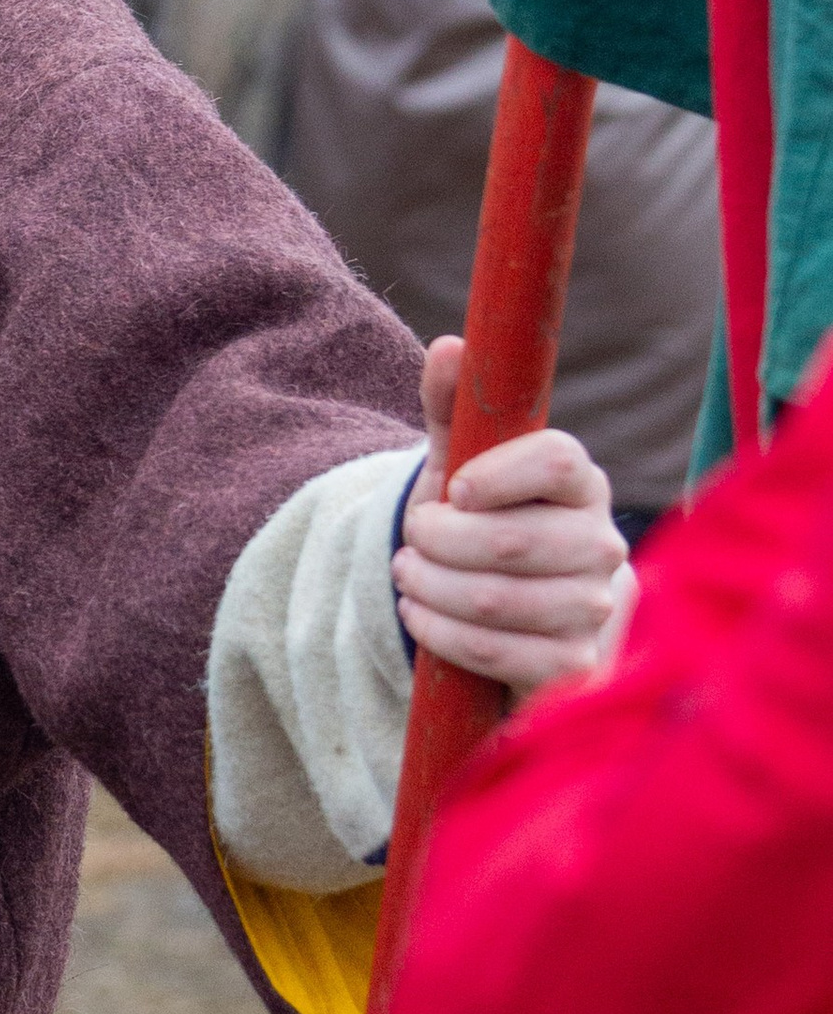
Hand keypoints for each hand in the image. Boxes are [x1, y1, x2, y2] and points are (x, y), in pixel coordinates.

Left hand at [392, 333, 629, 692]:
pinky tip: (421, 616)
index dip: (496, 473)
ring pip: (492, 598)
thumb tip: (451, 346)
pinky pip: (493, 650)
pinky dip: (438, 632)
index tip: (455, 489)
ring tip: (409, 576)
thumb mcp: (459, 464)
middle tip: (410, 540)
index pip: (558, 459)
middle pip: (510, 539)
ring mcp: (597, 610)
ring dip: (427, 587)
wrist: (502, 618)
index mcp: (584, 483)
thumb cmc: (481, 526)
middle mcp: (604, 544)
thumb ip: (452, 407)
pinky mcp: (577, 667)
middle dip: (435, 540)